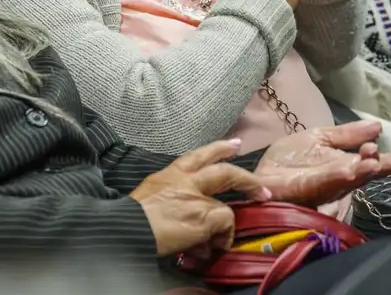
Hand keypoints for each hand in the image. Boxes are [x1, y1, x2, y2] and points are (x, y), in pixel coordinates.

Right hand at [132, 139, 271, 256]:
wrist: (129, 228)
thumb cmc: (132, 216)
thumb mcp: (150, 195)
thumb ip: (171, 196)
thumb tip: (185, 213)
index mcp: (169, 174)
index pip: (197, 156)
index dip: (218, 149)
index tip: (234, 144)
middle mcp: (185, 180)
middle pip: (223, 171)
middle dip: (245, 179)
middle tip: (261, 188)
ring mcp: (197, 197)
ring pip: (225, 205)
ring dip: (226, 224)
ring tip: (222, 240)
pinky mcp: (204, 215)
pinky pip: (224, 223)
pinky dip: (223, 236)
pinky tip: (214, 246)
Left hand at [254, 121, 390, 206]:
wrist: (261, 172)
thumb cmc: (290, 160)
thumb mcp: (320, 138)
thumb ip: (347, 134)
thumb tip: (378, 126)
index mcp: (345, 164)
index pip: (372, 163)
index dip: (390, 161)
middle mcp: (339, 178)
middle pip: (365, 173)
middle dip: (381, 166)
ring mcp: (323, 186)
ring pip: (348, 180)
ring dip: (362, 171)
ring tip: (376, 162)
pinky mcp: (305, 189)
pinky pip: (323, 183)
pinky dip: (337, 177)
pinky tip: (348, 170)